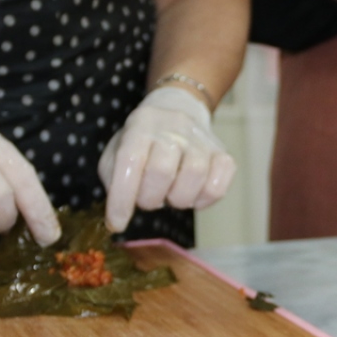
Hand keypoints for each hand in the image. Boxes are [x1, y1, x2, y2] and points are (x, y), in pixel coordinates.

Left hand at [98, 86, 234, 232]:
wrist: (177, 113)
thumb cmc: (142, 143)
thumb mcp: (117, 151)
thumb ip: (113, 178)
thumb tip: (118, 213)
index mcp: (141, 125)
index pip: (130, 161)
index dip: (122, 198)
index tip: (117, 223)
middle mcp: (173, 128)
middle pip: (162, 170)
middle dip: (150, 198)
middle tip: (148, 199)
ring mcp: (201, 141)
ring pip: (195, 175)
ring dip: (178, 199)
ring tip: (171, 195)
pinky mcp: (223, 155)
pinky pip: (218, 185)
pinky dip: (204, 200)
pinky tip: (193, 195)